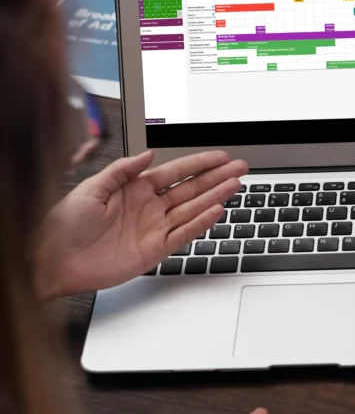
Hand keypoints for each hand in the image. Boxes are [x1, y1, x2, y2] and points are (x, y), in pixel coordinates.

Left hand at [36, 150, 246, 298]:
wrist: (56, 259)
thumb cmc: (66, 223)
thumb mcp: (92, 187)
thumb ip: (122, 170)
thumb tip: (148, 155)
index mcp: (135, 189)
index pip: (175, 172)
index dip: (199, 164)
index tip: (219, 156)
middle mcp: (149, 207)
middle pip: (191, 189)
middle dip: (216, 178)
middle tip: (239, 168)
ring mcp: (155, 228)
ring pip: (193, 209)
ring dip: (215, 197)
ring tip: (235, 185)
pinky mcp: (155, 249)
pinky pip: (184, 234)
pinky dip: (201, 223)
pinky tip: (216, 211)